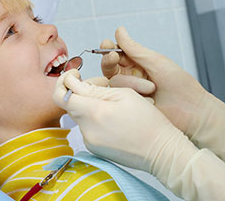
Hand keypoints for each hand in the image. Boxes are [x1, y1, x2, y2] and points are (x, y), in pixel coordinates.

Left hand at [54, 71, 224, 200]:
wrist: (162, 151)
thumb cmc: (148, 120)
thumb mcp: (124, 94)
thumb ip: (95, 88)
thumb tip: (74, 83)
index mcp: (94, 113)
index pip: (62, 95)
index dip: (65, 79)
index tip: (76, 73)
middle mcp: (87, 130)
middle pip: (72, 103)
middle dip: (84, 88)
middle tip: (104, 84)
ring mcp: (91, 142)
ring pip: (81, 113)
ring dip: (91, 101)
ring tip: (114, 98)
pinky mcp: (96, 148)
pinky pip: (88, 125)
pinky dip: (97, 114)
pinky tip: (115, 113)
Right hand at [101, 27, 205, 133]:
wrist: (191, 110)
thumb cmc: (178, 83)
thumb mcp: (154, 61)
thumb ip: (134, 48)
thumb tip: (119, 30)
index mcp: (137, 63)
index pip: (116, 53)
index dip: (108, 48)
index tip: (106, 44)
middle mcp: (131, 77)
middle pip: (109, 67)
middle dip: (109, 60)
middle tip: (113, 57)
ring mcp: (130, 92)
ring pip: (115, 82)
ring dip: (133, 82)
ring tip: (152, 87)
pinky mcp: (130, 107)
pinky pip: (121, 98)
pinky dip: (135, 95)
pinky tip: (150, 99)